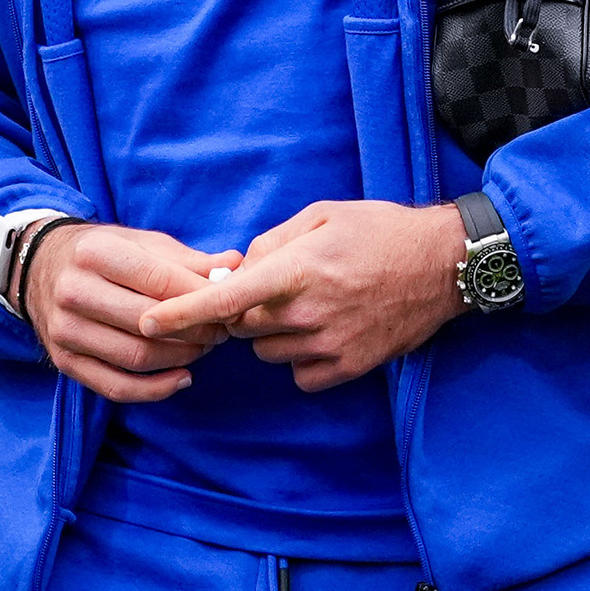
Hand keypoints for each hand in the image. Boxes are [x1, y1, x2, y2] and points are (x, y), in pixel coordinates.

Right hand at [26, 222, 231, 402]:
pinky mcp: (64, 361)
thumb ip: (188, 259)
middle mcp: (74, 292)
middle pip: (149, 323)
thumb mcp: (142, 242)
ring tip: (204, 348)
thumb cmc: (104, 252)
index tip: (228, 304)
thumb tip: (235, 266)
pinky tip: (182, 378)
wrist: (40, 267)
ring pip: (136, 357)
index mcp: (95, 253)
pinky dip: (155, 390)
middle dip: (196, 331)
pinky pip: (115, 387)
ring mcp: (65, 330)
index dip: (201, 297)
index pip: (160, 281)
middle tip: (222, 331)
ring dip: (181, 358)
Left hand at [141, 199, 467, 392]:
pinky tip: (326, 331)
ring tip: (313, 305)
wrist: (443, 265)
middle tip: (279, 288)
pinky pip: (300, 375)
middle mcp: (308, 312)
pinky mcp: (349, 367)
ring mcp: (329, 345)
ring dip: (275, 335)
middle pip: (243, 328)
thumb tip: (238, 269)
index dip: (180, 314)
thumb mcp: (322, 215)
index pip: (224, 300)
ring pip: (269, 352)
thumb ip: (271, 242)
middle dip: (246, 311)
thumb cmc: (381, 230)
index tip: (146, 324)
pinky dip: (302, 358)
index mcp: (297, 270)